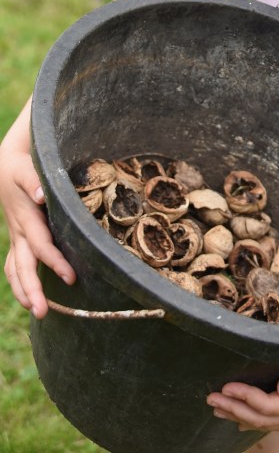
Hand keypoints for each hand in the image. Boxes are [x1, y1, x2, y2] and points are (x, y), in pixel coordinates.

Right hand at [0, 148, 75, 317]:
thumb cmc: (21, 167)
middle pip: (24, 266)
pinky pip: (14, 265)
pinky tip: (29, 297)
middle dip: (32, 290)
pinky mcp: (17, 238)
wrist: (5, 166)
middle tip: (42, 312)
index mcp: (26, 218)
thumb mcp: (26, 169)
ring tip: (37, 311)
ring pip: (15, 270)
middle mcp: (19, 232)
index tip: (71, 277)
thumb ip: (33, 180)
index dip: (55, 262)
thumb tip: (41, 194)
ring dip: (24, 291)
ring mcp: (16, 237)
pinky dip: (19, 282)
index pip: (41, 245)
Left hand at [206, 347, 278, 432]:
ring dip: (239, 413)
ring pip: (264, 420)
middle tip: (210, 398)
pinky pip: (273, 417)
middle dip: (233, 408)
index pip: (266, 406)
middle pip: (259, 416)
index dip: (244, 398)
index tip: (225, 387)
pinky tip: (244, 415)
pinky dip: (254, 416)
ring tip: (218, 409)